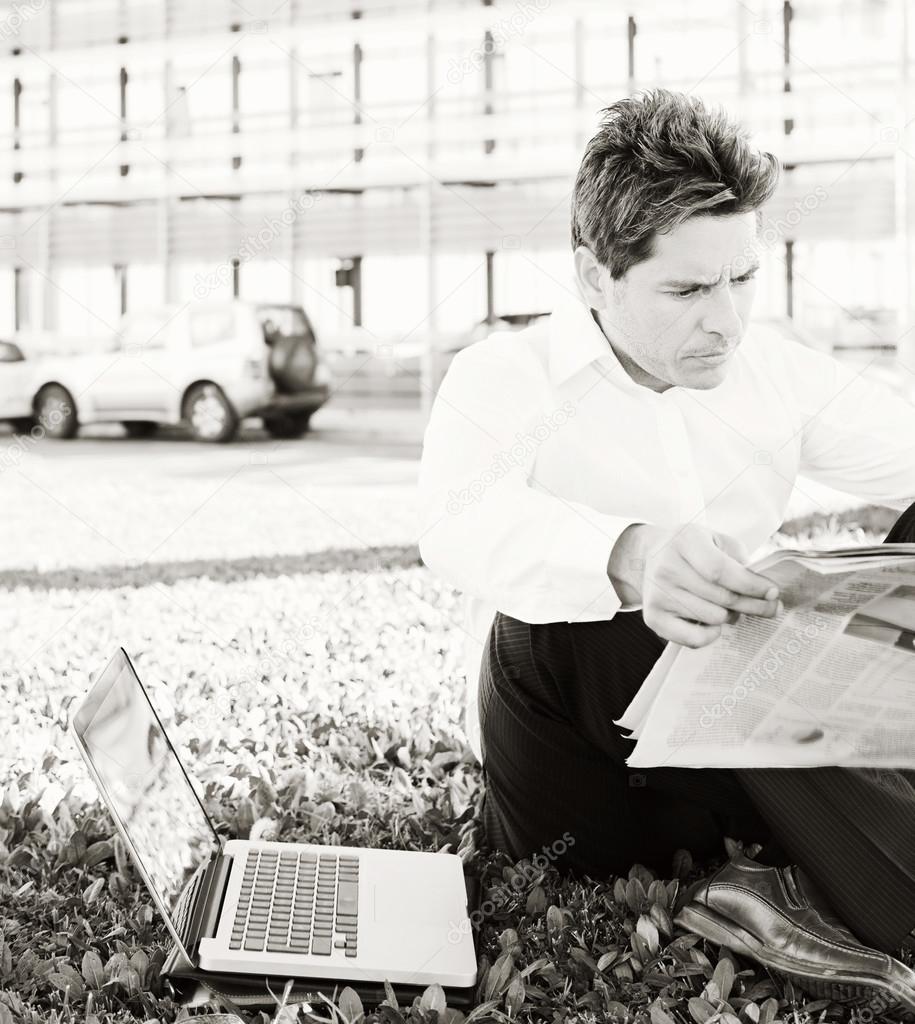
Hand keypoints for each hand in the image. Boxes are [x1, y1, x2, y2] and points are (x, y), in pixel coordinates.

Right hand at [610, 523, 780, 648]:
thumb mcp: (717, 541)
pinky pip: (694, 638)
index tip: (772, 593)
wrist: (651, 556)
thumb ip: (740, 561)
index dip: (750, 585)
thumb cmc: (694, 550)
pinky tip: (713, 623)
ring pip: (713, 618)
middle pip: (721, 597)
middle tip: (769, 607)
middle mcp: (666, 567)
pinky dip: (711, 635)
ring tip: (729, 607)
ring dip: (730, 616)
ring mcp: (656, 594)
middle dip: (753, 605)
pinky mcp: (653, 617)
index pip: (720, 570)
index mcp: (684, 540)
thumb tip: (765, 594)